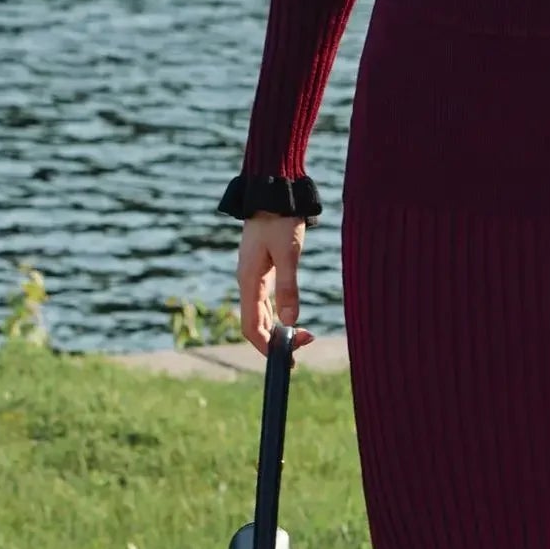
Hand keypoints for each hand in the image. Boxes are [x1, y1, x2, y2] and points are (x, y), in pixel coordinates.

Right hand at [238, 214, 316, 357]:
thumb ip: (289, 287)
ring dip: (278, 329)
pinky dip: (277, 314)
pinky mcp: (261, 268)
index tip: (288, 358)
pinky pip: (265, 300)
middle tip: (303, 347)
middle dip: (276, 340)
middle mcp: (247, 282)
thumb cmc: (280, 219)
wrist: (273, 191)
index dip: (267, 347)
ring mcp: (253, 275)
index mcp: (248, 281)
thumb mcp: (288, 253)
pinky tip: (290, 319)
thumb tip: (290, 322)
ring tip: (301, 338)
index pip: (252, 326)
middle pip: (256, 323)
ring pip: (261, 312)